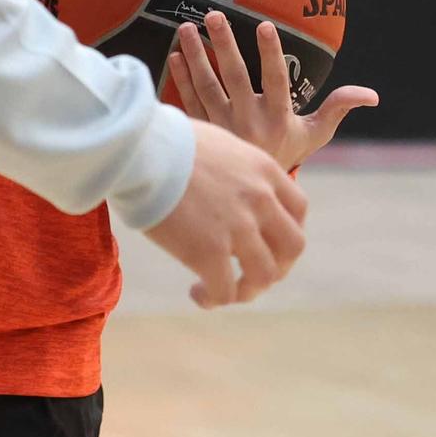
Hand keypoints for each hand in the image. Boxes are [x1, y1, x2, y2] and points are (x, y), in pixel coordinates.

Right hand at [143, 118, 307, 306]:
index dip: (288, 230)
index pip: (298, 208)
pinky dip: (215, 298)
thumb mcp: (214, 142)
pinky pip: (225, 290)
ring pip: (264, 275)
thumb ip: (229, 166)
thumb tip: (218, 180)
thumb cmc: (162, 138)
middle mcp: (259, 199)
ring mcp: (238, 227)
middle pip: (293, 245)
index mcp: (262, 169)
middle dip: (279, 264)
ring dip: (249, 289)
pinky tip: (198, 294)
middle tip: (253, 272)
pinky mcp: (209, 251)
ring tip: (225, 291)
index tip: (270, 240)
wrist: (137, 147)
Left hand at [169, 13, 378, 172]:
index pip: (276, 80)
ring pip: (207, 85)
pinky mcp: (204, 131)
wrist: (251, 192)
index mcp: (278, 117)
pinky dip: (181, 79)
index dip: (271, 54)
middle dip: (224, 45)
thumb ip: (338, 108)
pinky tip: (176, 55)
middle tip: (213, 15)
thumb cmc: (286, 152)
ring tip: (187, 28)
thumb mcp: (315, 135)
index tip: (265, 25)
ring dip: (196, 56)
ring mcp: (222, 125)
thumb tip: (372, 95)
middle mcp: (249, 120)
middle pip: (235, 77)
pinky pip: (189, 100)